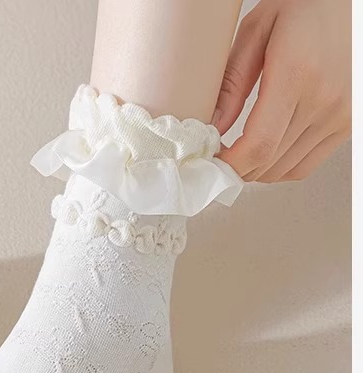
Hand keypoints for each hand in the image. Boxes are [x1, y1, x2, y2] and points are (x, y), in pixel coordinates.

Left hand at [212, 0, 350, 182]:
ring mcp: (340, 115)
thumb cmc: (305, 7)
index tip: (209, 161)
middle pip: (269, 163)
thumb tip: (212, 125)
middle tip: (215, 157)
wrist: (352, 3)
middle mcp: (324, 100)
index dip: (230, 165)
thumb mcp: (257, 31)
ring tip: (236, 153)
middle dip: (236, 169)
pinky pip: (307, 164)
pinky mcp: (348, 123)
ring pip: (287, 170)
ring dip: (256, 170)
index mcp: (296, 75)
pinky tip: (263, 151)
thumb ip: (232, 81)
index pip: (259, 145)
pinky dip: (280, 167)